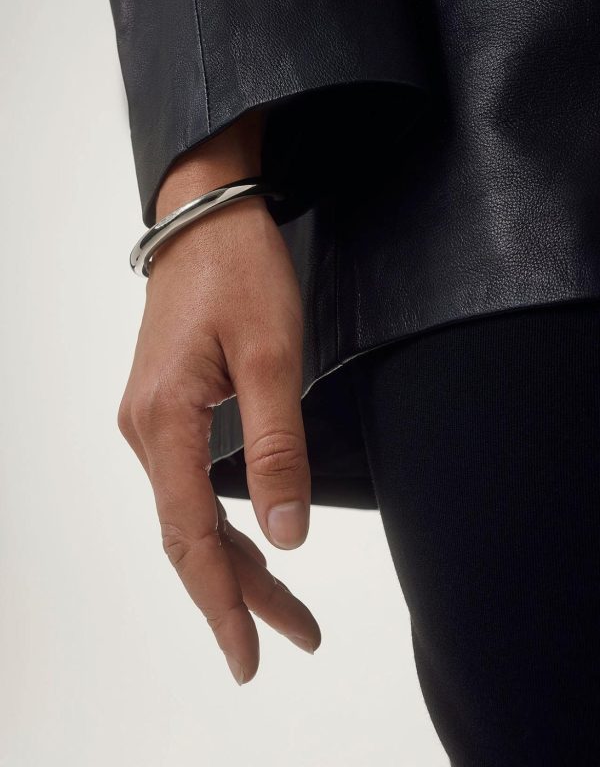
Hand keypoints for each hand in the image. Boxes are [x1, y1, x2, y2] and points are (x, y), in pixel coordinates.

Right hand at [117, 114, 319, 684]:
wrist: (205, 218)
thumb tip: (287, 534)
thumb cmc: (239, 273)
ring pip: (188, 514)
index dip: (223, 601)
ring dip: (234, 561)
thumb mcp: (274, 358)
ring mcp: (150, 420)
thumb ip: (278, 448)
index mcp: (164, 421)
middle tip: (296, 634)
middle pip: (188, 536)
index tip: (249, 656)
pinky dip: (220, 525)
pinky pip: (187, 485)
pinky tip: (248, 541)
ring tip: (284, 605)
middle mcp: (145, 430)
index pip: (190, 536)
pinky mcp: (166, 408)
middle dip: (240, 593)